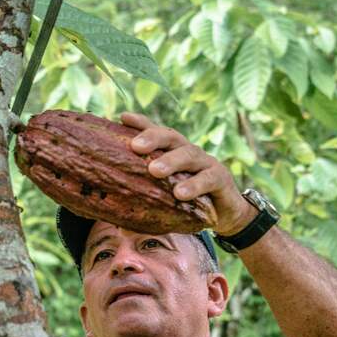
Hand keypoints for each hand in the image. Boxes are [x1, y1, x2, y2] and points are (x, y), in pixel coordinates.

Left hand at [120, 112, 255, 236]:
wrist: (224, 215)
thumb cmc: (186, 204)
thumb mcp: (163, 199)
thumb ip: (143, 201)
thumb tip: (111, 217)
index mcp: (172, 152)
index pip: (156, 133)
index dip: (141, 123)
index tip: (122, 118)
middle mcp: (188, 152)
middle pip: (171, 137)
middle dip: (153, 137)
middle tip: (135, 146)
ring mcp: (206, 163)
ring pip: (189, 154)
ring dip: (172, 161)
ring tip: (154, 170)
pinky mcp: (221, 179)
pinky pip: (208, 178)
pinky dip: (194, 185)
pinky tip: (180, 194)